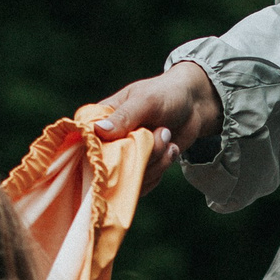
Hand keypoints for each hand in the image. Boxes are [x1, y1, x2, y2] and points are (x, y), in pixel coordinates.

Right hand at [93, 62, 220, 177]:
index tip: (124, 147)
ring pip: (129, 178)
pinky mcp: (139, 170)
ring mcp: (123, 158)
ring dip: (156, 161)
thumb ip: (124, 116)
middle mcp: (106, 142)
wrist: (194, 107)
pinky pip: (143, 184)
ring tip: (168, 137)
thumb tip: (99, 131)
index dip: (99, 151)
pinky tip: (171, 149)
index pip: (85, 142)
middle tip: (163, 132)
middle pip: (110, 165)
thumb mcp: (146, 100)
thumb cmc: (166, 94)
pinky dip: (160, 169)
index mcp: (99, 120)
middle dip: (141, 155)